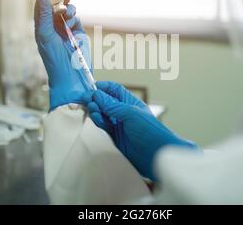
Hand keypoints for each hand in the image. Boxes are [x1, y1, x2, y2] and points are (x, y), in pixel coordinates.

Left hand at [34, 0, 92, 109]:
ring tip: (70, 13)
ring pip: (69, 12)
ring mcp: (67, 31)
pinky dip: (76, 20)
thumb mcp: (46, 36)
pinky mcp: (79, 35)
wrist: (71, 77)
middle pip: (56, 7)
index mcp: (41, 28)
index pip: (42, 6)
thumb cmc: (54, 60)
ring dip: (70, 9)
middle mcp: (53, 28)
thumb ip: (45, 16)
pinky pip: (77, 21)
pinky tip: (74, 25)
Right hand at [82, 82, 198, 180]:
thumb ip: (112, 105)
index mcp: (131, 103)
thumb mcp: (130, 113)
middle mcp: (124, 113)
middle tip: (86, 99)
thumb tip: (96, 95)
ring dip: (96, 111)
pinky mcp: (114, 138)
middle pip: (106, 102)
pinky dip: (97, 122)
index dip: (103, 87)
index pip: (115, 90)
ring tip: (92, 109)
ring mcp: (119, 126)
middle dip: (95, 99)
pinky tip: (95, 118)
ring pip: (102, 115)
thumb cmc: (150, 131)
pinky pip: (102, 128)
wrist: (156, 156)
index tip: (91, 86)